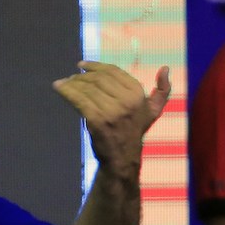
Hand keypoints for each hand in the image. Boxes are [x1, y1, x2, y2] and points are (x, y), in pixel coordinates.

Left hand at [53, 62, 171, 177]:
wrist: (123, 159)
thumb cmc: (135, 132)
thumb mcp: (153, 111)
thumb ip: (163, 91)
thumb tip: (166, 68)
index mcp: (138, 94)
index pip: (112, 72)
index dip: (95, 66)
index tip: (81, 65)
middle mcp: (127, 100)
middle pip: (98, 79)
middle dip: (82, 76)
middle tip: (71, 77)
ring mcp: (112, 111)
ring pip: (87, 89)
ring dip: (72, 83)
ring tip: (64, 83)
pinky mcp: (97, 120)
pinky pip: (79, 100)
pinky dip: (66, 92)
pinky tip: (58, 87)